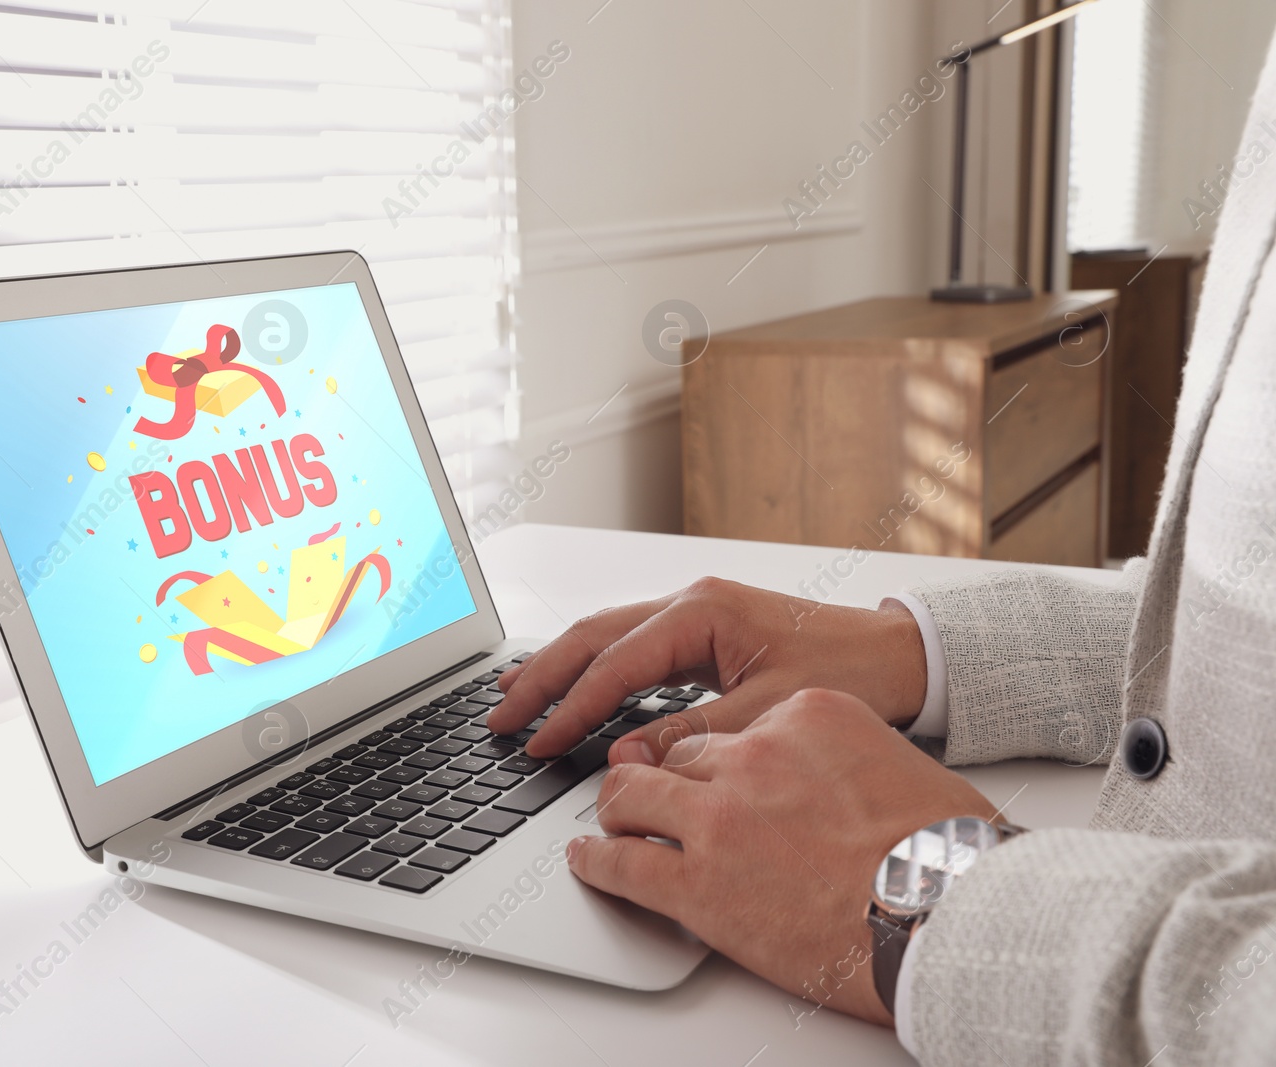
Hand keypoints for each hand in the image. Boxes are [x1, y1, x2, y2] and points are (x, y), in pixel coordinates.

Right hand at [486, 577, 927, 760]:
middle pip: (592, 637)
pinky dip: (595, 669)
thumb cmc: (852, 670)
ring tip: (513, 694)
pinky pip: (631, 646)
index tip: (537, 742)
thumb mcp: (768, 711)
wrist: (903, 654)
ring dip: (559, 668)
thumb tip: (630, 757)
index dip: (570, 708)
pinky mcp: (703, 630)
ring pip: (606, 636)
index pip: (613, 665)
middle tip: (498, 717)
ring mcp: (694, 611)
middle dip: (541, 678)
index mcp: (701, 611)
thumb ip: (695, 734)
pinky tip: (574, 686)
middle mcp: (690, 602)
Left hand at [566, 688, 999, 1024]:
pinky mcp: (697, 882)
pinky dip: (595, 861)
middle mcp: (754, 756)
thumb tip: (840, 786)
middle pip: (677, 756)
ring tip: (609, 822)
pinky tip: (588, 860)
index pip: (732, 729)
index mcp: (806, 716)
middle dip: (659, 778)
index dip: (716, 759)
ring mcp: (719, 817)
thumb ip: (847, 760)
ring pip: (632, 793)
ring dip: (616, 807)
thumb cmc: (947, 853)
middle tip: (646, 796)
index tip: (714, 775)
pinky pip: (622, 862)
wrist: (950, 913)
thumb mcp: (898, 767)